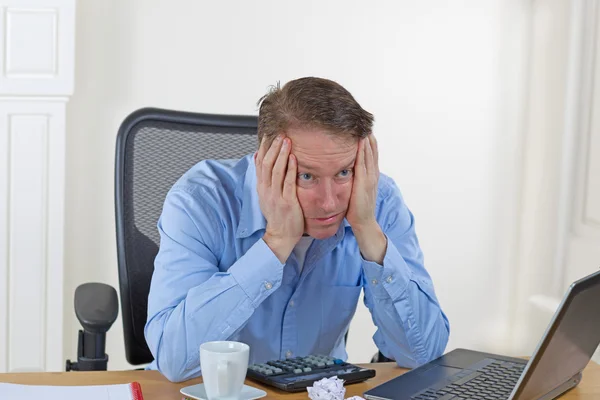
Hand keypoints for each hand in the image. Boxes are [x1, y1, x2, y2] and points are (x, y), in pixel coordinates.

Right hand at [255, 135, 303, 262]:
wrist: (280, 236)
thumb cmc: (277, 216)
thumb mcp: (266, 195)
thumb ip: (263, 178)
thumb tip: (256, 158)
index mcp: (261, 187)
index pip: (259, 163)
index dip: (264, 148)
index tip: (269, 135)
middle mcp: (266, 190)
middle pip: (266, 164)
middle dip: (273, 147)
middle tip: (280, 134)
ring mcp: (276, 196)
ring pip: (276, 171)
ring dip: (281, 154)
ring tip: (286, 141)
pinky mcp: (287, 202)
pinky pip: (288, 183)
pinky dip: (290, 169)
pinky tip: (294, 158)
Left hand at [347, 134, 386, 263]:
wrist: (363, 222)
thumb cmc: (357, 208)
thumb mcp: (356, 189)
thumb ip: (353, 179)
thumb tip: (346, 169)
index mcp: (371, 176)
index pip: (371, 154)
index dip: (369, 142)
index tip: (364, 129)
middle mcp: (372, 174)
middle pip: (372, 151)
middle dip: (368, 137)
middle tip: (365, 122)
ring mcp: (369, 178)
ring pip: (369, 154)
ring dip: (367, 140)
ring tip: (364, 126)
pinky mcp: (364, 182)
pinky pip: (363, 163)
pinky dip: (363, 151)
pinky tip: (360, 142)